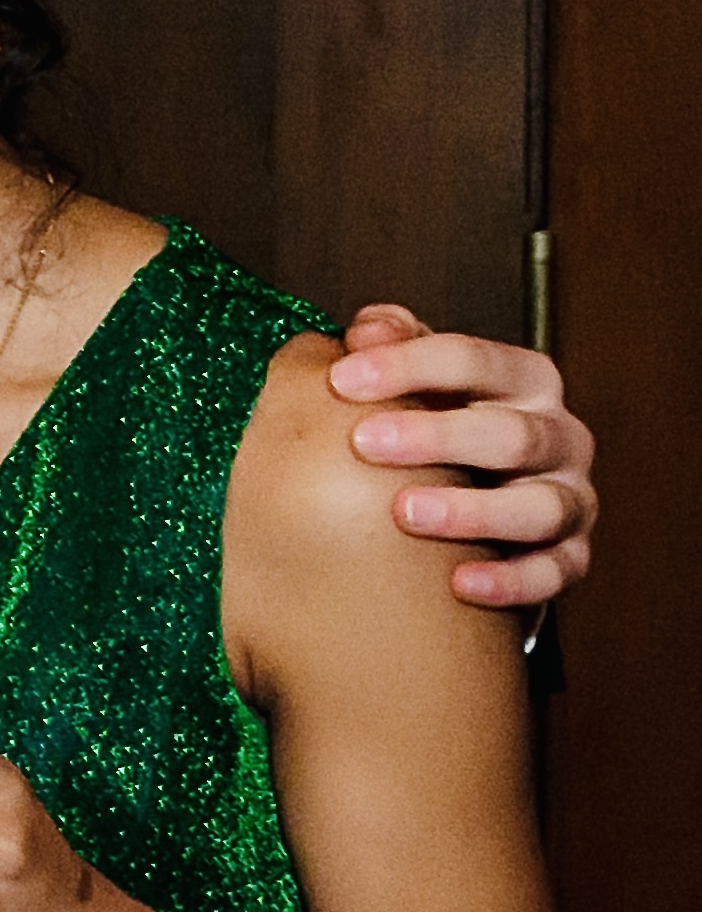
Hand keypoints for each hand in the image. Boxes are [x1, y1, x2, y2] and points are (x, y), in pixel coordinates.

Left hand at [330, 307, 593, 606]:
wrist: (465, 523)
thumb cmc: (436, 441)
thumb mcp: (417, 387)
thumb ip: (394, 350)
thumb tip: (369, 327)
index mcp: (523, 383)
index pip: (475, 360)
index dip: (408, 364)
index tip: (340, 379)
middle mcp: (558, 437)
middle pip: (512, 433)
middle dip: (437, 435)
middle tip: (364, 442)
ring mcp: (568, 499)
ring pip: (540, 506)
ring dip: (473, 511)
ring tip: (405, 512)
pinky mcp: (570, 558)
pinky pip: (553, 572)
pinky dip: (511, 580)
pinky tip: (461, 583)